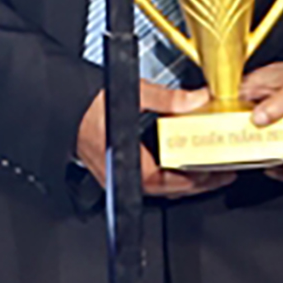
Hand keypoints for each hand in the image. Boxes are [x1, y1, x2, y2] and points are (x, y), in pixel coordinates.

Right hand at [77, 81, 234, 198]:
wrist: (63, 103)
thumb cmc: (87, 103)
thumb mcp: (134, 93)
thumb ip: (168, 99)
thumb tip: (196, 99)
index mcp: (125, 160)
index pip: (166, 181)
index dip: (193, 181)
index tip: (214, 173)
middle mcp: (119, 174)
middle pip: (165, 189)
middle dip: (195, 184)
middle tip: (220, 175)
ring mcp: (115, 174)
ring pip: (156, 187)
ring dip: (181, 180)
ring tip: (205, 171)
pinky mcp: (114, 169)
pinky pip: (146, 179)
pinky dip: (165, 174)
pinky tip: (176, 163)